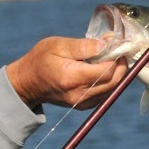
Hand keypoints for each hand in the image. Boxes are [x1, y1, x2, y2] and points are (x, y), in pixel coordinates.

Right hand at [5, 36, 128, 109]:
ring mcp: (82, 102)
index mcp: (72, 78)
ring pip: (113, 89)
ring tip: (110, 58)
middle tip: (118, 50)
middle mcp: (79, 94)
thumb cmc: (40, 60)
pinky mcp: (83, 105)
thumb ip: (84, 46)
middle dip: (121, 64)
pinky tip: (101, 69)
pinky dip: (109, 81)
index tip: (116, 43)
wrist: (27, 83)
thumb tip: (107, 44)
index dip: (116, 57)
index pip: (106, 71)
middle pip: (114, 82)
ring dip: (117, 73)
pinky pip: (105, 94)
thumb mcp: (57, 45)